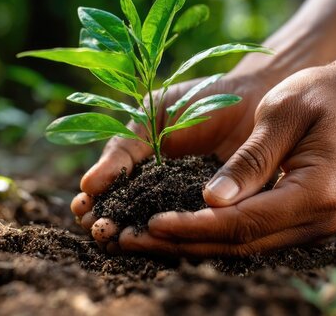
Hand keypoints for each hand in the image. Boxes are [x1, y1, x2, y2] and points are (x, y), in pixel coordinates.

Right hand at [70, 70, 281, 248]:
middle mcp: (164, 188)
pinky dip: (177, 234)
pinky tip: (160, 238)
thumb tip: (87, 185)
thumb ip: (124, 148)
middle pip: (130, 214)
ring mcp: (190, 201)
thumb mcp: (152, 116)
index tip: (83, 211)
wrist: (252, 94)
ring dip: (136, 235)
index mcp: (143, 166)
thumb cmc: (198, 100)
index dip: (96, 203)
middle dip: (111, 225)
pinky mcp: (219, 210)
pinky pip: (196, 225)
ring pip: (159, 225)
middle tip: (99, 231)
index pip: (112, 191)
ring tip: (118, 240)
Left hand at [116, 64, 335, 256]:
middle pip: (239, 244)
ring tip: (142, 240)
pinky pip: (249, 238)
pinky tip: (178, 231)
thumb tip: (211, 201)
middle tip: (129, 239)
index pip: (244, 221)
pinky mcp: (299, 222)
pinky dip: (211, 236)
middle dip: (181, 243)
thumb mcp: (283, 114)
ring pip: (241, 248)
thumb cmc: (322, 96)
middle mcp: (316, 220)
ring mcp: (310, 226)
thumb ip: (251, 160)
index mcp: (316, 190)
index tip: (150, 223)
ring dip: (191, 244)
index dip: (194, 225)